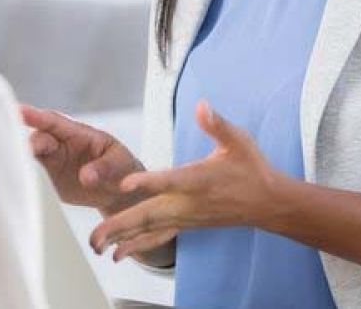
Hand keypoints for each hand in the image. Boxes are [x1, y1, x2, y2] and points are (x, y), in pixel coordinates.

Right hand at [20, 105, 144, 215]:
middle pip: (38, 139)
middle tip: (25, 152)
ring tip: (15, 168)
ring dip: (22, 160)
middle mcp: (61, 144)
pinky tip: (16, 182)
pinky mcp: (48, 178)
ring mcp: (53, 161)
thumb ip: (104, 167)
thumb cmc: (122, 168)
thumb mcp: (120, 163)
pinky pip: (32, 176)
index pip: (54, 121)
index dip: (36, 116)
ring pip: (30, 156)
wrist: (119, 191)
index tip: (19, 111)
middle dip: (30, 144)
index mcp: (78, 133)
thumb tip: (86, 176)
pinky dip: (24, 177)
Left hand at [90, 100, 288, 261]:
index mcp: (199, 179)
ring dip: (122, 237)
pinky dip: (137, 245)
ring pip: (150, 229)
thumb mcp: (238, 141)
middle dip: (120, 225)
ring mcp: (186, 217)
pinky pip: (159, 237)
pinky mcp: (187, 224)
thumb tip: (202, 106)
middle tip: (93, 236)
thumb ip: (216, 124)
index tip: (125, 183)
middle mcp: (189, 202)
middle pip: (149, 214)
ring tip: (96, 246)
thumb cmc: (251, 169)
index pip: (170, 180)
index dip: (147, 181)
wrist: (266, 202)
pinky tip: (118, 254)